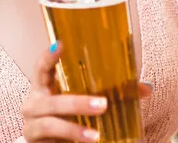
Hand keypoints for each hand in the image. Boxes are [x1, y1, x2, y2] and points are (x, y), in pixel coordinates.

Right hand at [20, 42, 151, 142]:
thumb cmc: (67, 118)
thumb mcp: (84, 105)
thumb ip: (111, 95)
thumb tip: (146, 89)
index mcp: (44, 87)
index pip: (42, 67)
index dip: (49, 56)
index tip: (61, 44)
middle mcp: (34, 104)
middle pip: (53, 101)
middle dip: (77, 103)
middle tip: (103, 104)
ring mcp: (32, 124)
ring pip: (51, 124)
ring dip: (74, 128)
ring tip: (96, 135)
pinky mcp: (34, 142)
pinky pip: (51, 140)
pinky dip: (71, 140)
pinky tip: (88, 141)